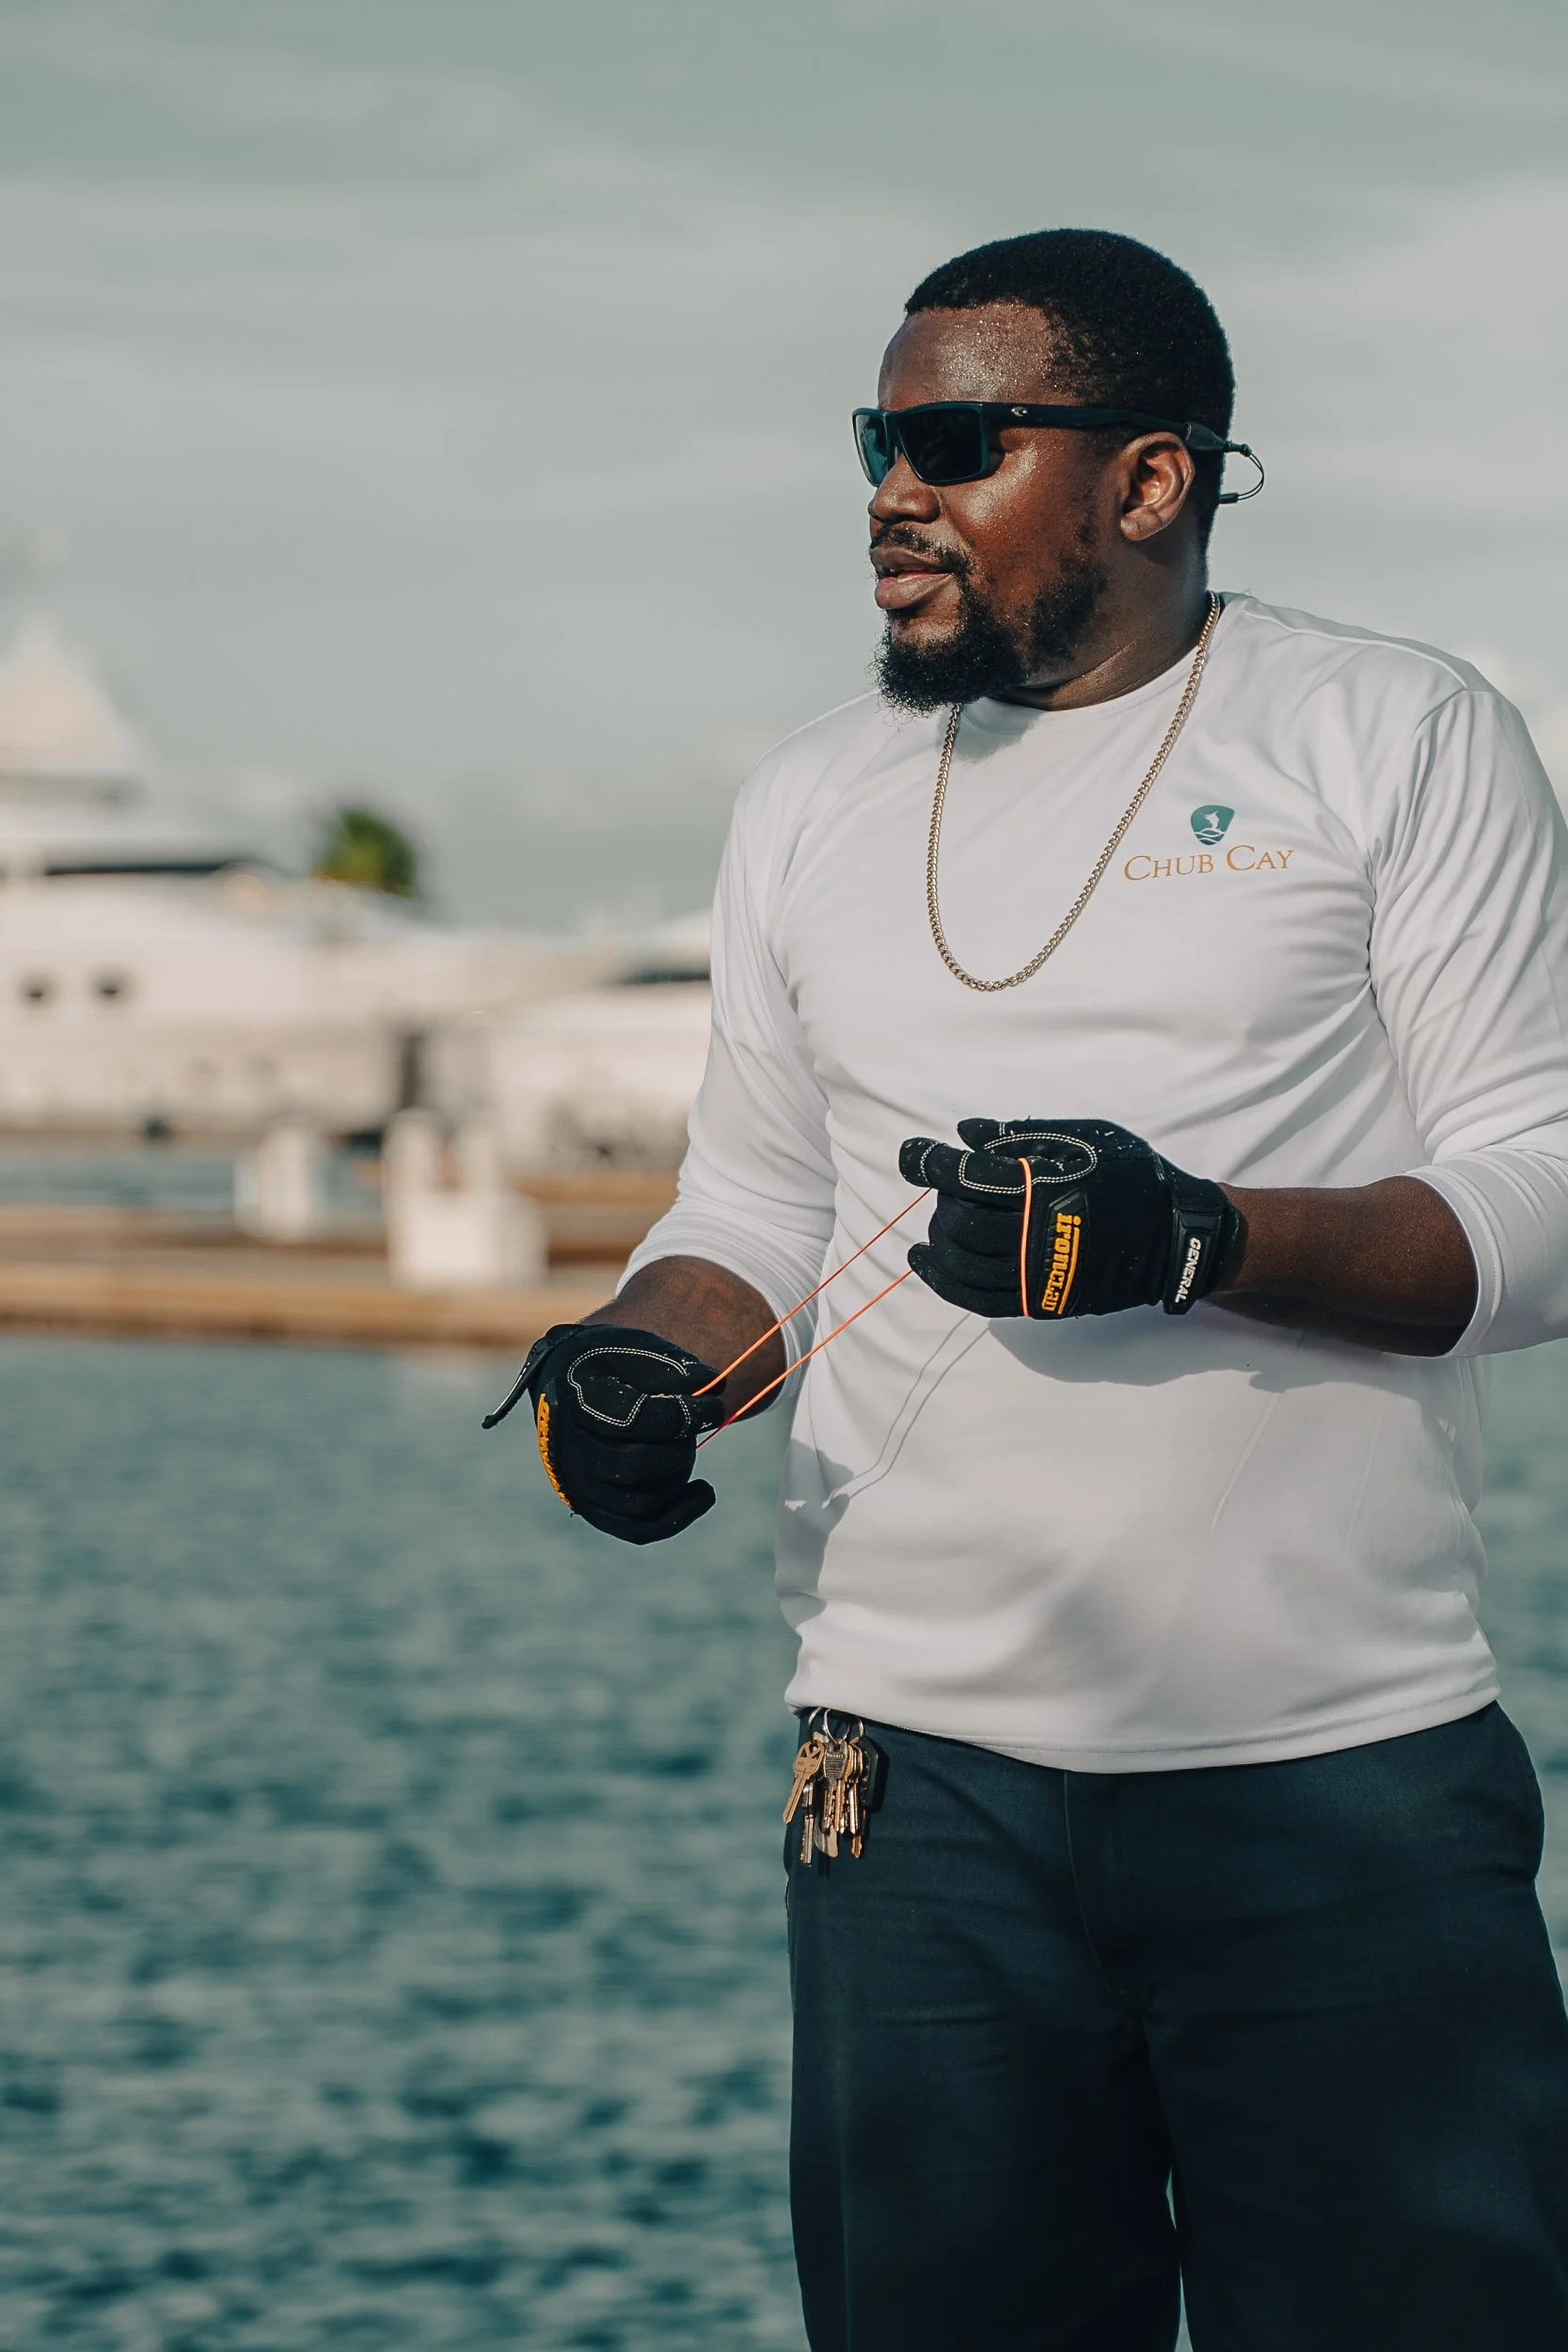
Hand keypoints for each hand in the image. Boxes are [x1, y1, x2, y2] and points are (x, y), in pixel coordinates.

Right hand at [482, 1323, 725, 1543]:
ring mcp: (578, 1485)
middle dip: (678, 1447)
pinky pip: (639, 1529)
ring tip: (687, 1447)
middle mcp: (568, 1451)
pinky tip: (704, 1491)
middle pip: (635, 1466)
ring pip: (639, 1501)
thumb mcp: (633, 1347)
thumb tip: (714, 1384)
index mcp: (576, 1403)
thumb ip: (671, 1366)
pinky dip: (678, 1517)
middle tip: (689, 1427)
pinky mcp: (592, 1507)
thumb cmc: (607, 1362)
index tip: (714, 1404)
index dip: (684, 1414)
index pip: (636, 1420)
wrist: (567, 1384)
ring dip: (678, 1476)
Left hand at [897, 1118, 1239, 1319]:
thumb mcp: (1083, 1139)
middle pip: (960, 1221)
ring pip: (964, 1263)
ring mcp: (1039, 1274)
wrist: (1176, 1235)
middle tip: (949, 1189)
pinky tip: (928, 1262)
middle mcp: (1036, 1234)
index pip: (968, 1176)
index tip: (910, 1155)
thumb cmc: (1131, 1177)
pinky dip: (944, 1281)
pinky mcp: (1042, 1301)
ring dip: (940, 1240)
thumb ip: (1021, 1136)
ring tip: (937, 1225)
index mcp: (1045, 1188)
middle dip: (943, 1201)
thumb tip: (966, 1133)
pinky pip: (978, 1299)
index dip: (930, 1163)